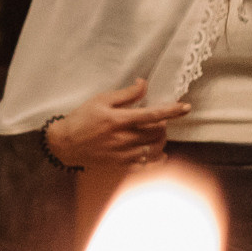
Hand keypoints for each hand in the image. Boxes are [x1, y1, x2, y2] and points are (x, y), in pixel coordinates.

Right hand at [44, 79, 189, 169]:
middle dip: (164, 124)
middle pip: (157, 132)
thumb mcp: (101, 100)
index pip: (153, 115)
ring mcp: (123, 154)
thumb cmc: (82, 118)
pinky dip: (157, 160)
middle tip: (159, 120)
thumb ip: (126, 94)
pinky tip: (159, 154)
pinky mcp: (121, 166)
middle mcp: (123, 139)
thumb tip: (144, 84)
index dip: (172, 110)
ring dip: (161, 140)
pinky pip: (146, 166)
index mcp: (119, 120)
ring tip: (157, 134)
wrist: (65, 144)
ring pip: (154, 149)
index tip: (186, 107)